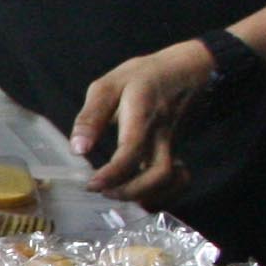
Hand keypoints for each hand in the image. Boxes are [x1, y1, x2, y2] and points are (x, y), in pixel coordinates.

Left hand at [70, 39, 211, 204]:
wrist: (187, 70)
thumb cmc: (143, 76)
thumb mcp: (109, 86)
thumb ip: (91, 117)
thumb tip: (77, 149)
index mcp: (141, 116)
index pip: (131, 150)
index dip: (112, 173)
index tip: (92, 184)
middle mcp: (161, 135)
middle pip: (158, 174)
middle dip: (130, 191)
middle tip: (103, 192)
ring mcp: (173, 144)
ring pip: (171, 179)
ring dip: (147, 195)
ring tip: (118, 195)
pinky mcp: (177, 150)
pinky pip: (179, 178)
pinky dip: (165, 193)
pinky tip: (143, 195)